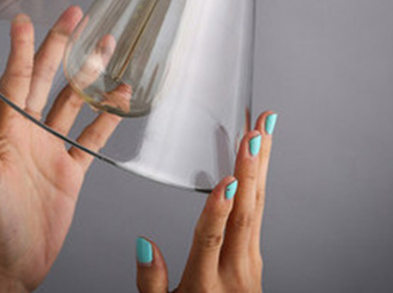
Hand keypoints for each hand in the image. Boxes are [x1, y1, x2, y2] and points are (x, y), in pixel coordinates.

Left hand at [0, 6, 121, 292]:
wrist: (12, 263)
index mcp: (7, 128)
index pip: (17, 77)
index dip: (22, 48)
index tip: (26, 18)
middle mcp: (30, 131)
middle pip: (50, 79)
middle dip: (62, 46)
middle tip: (77, 16)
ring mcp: (51, 148)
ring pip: (75, 102)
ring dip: (90, 76)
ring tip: (108, 49)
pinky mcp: (70, 169)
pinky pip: (92, 137)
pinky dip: (106, 118)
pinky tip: (120, 100)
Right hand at [135, 112, 277, 292]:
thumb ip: (150, 282)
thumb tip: (144, 244)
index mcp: (206, 286)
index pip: (211, 240)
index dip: (217, 210)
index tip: (226, 180)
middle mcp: (236, 272)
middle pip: (244, 216)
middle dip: (249, 171)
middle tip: (255, 135)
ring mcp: (251, 263)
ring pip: (258, 209)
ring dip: (261, 167)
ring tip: (264, 131)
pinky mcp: (256, 256)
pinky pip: (259, 212)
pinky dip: (259, 181)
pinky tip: (258, 159)